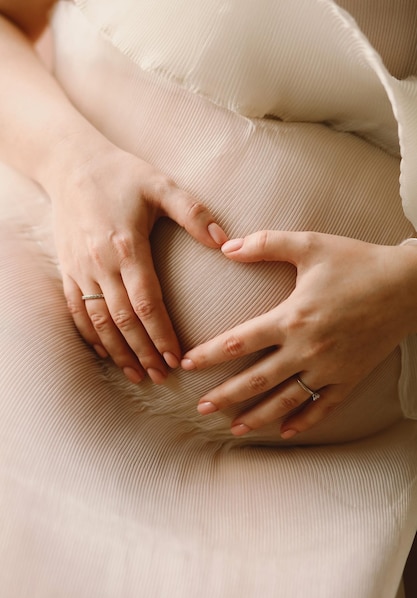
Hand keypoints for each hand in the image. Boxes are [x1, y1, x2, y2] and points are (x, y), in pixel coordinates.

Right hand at [50, 139, 226, 383]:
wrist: (71, 164)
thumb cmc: (121, 174)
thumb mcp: (160, 184)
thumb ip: (193, 212)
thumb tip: (224, 240)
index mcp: (127, 247)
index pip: (146, 303)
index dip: (161, 334)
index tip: (176, 358)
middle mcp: (100, 264)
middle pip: (123, 321)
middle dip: (144, 352)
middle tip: (162, 376)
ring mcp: (80, 270)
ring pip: (98, 322)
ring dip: (118, 352)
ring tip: (137, 374)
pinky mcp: (68, 270)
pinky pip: (76, 311)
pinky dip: (90, 336)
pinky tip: (104, 353)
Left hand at [181, 230, 416, 436]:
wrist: (409, 285)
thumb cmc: (357, 262)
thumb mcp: (310, 244)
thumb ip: (265, 244)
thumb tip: (225, 247)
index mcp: (292, 317)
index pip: (238, 342)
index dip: (208, 354)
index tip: (186, 364)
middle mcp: (306, 349)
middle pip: (255, 380)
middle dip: (224, 396)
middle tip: (200, 408)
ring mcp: (329, 369)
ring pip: (285, 400)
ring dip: (257, 416)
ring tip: (233, 428)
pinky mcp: (350, 378)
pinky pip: (323, 407)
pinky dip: (303, 421)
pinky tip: (285, 432)